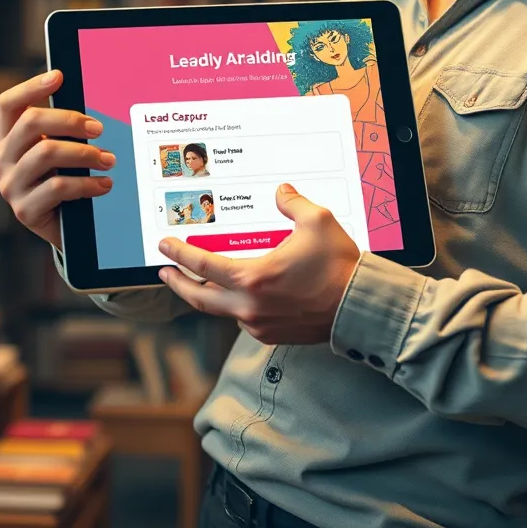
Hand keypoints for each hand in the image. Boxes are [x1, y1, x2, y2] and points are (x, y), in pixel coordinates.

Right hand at [0, 70, 115, 248]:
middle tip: (99, 128)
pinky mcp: (24, 210)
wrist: (60, 226)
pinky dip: (87, 183)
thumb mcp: (59, 151)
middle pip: (31, 123)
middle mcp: (2, 159)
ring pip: (46, 153)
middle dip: (70, 120)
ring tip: (108, 160)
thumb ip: (62, 130)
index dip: (31, 87)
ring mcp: (10, 185)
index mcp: (7, 138)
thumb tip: (87, 112)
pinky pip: (59, 187)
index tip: (59, 76)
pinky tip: (104, 184)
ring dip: (85, 154)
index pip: (9, 104)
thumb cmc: (62, 178)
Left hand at [156, 184, 360, 344]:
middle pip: (200, 298)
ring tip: (205, 280)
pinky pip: (246, 318)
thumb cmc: (339, 266)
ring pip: (223, 309)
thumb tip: (282, 192)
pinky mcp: (274, 334)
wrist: (361, 307)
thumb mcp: (316, 221)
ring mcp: (261, 324)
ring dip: (210, 294)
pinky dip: (237, 304)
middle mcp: (250, 306)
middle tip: (166, 273)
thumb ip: (293, 202)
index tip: (164, 246)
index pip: (202, 266)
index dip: (179, 254)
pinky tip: (242, 292)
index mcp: (252, 278)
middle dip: (178, 284)